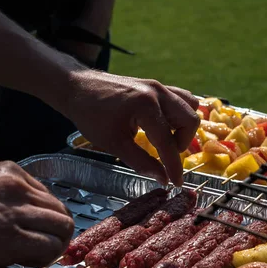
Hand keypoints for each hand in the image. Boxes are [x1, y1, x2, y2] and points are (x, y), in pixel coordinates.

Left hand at [65, 69, 199, 185]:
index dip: (173, 166)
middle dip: (182, 143)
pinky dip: (179, 113)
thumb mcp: (114, 143)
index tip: (177, 183)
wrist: (77, 87)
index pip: (168, 142)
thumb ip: (141, 162)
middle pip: (190, 120)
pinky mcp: (156, 85)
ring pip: (189, 106)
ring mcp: (158, 85)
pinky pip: (180, 98)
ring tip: (165, 138)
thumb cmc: (91, 115)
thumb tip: (162, 178)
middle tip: (165, 155)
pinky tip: (164, 125)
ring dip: (183, 126)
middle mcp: (157, 92)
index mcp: (146, 106)